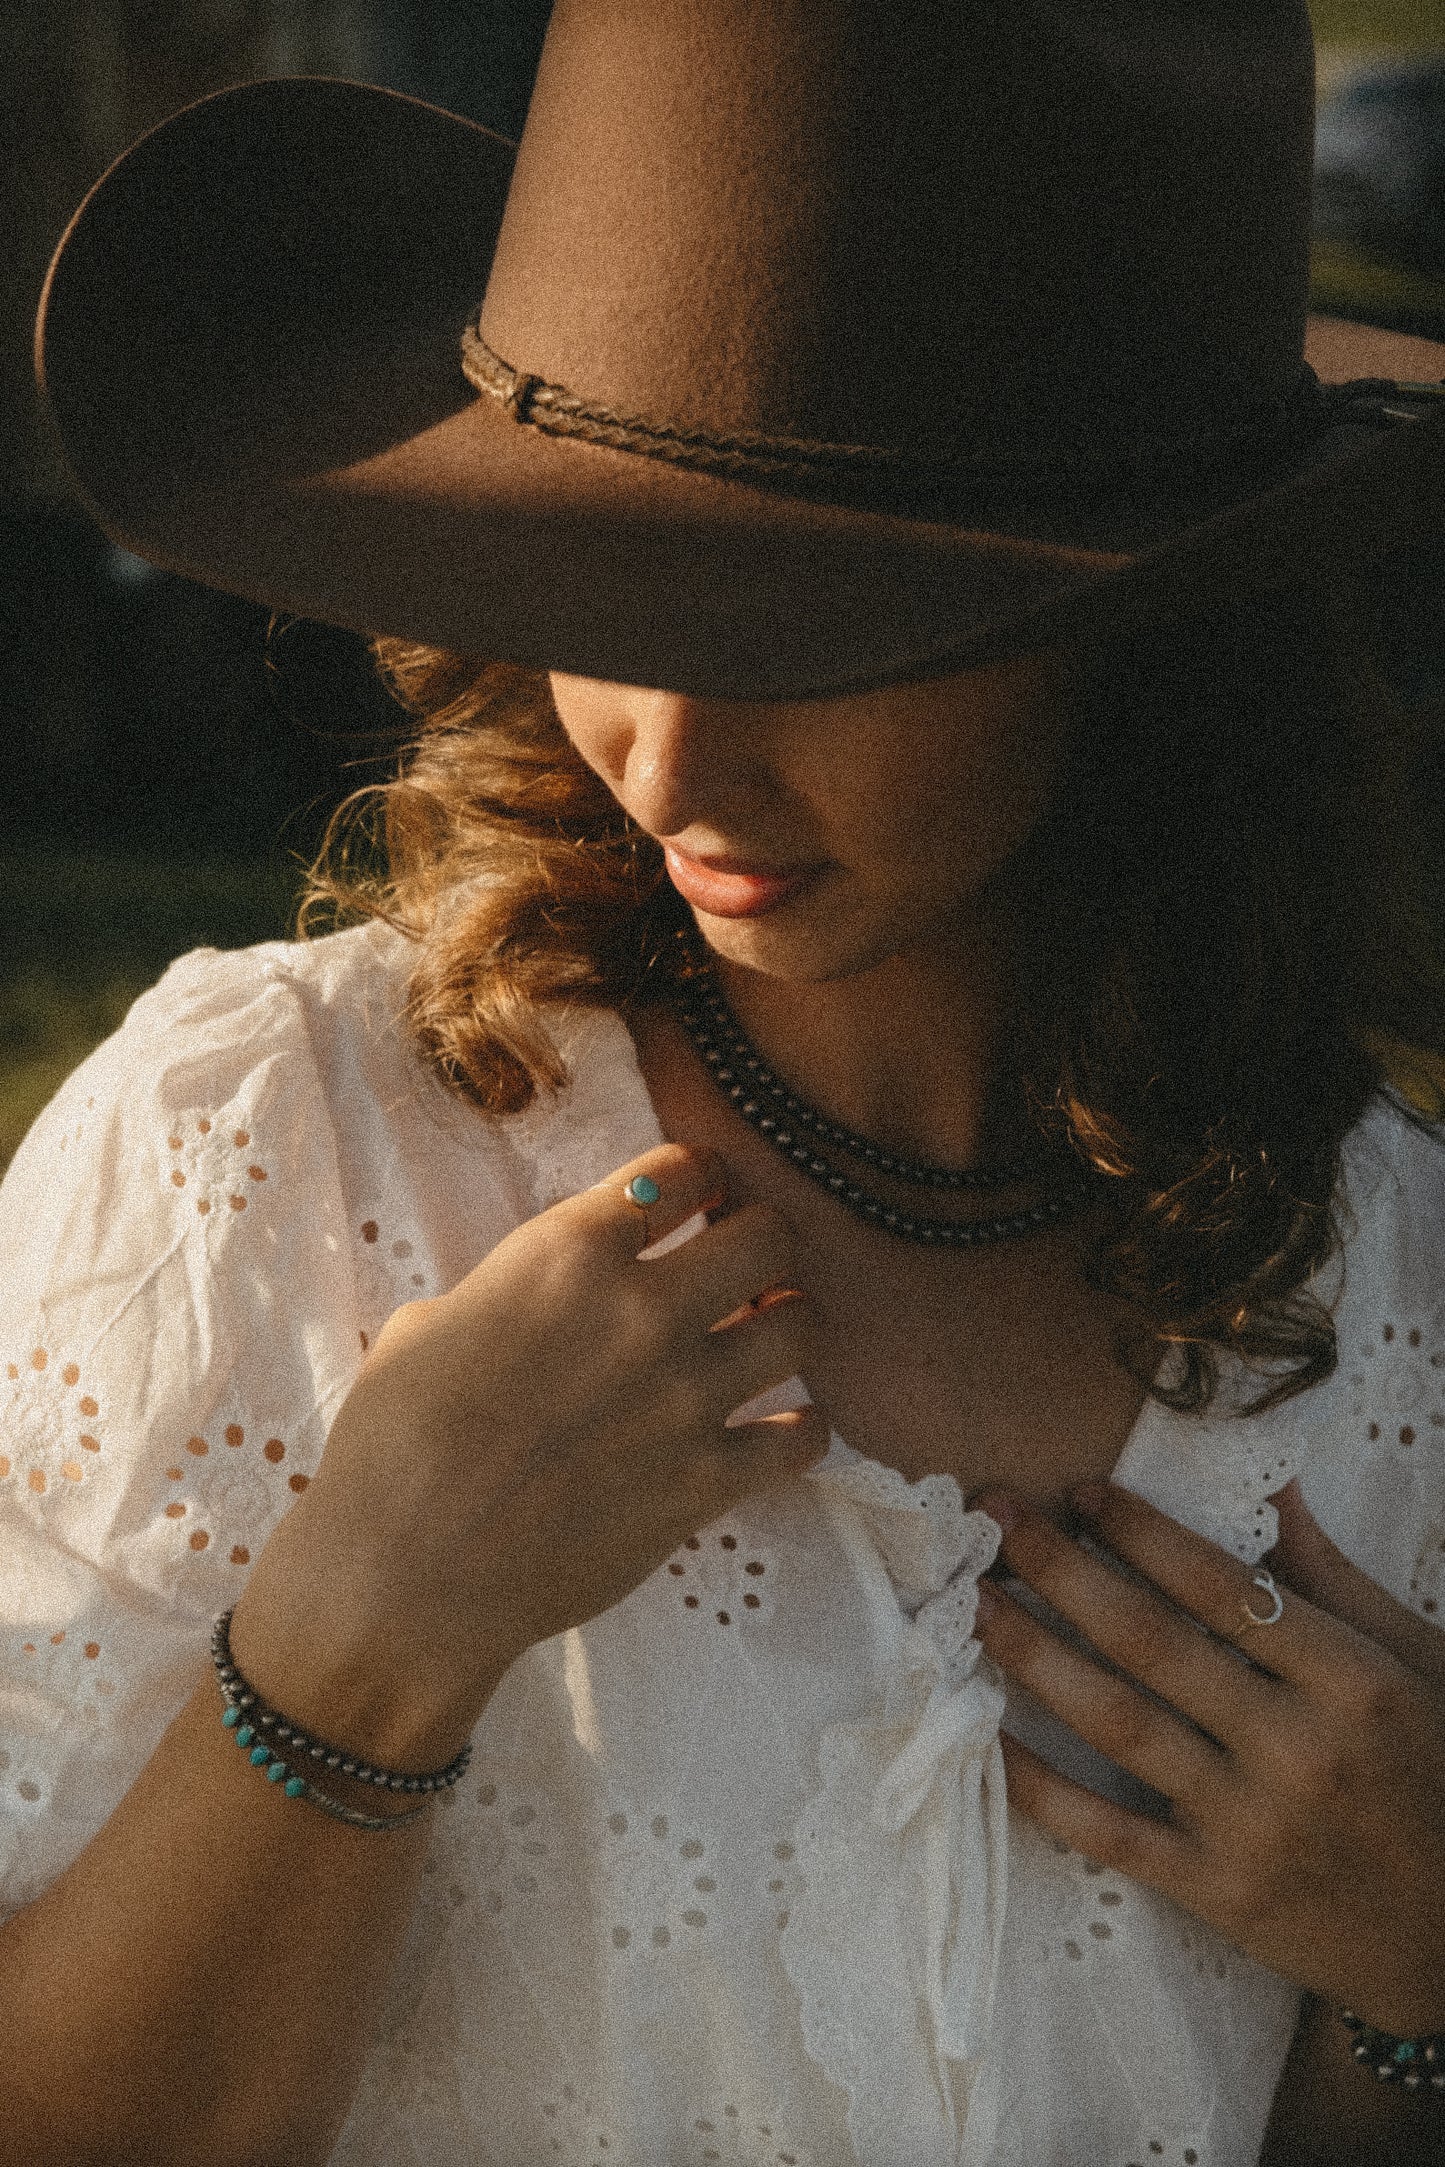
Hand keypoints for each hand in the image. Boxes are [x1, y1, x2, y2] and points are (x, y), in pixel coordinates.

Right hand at [233, 1143, 826, 1763]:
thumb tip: (541, 1295)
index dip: (699, 1180)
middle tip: (742, 1268)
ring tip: (760, 1340)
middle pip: (769, 1234)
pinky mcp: (708, 1481)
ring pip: (802, 1325)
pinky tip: (779, 1429)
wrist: (402, 1571)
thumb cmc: (391, 1442)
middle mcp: (644, 1310)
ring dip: (786, 1325)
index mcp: (568, 1252)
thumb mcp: (431, 1322)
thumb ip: (510, 1289)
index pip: (682, 1170)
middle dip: (762, 1242)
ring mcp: (686, 1397)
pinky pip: (804, 1436)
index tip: (701, 1199)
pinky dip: (801, 1429)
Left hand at [969, 1477, 1444, 2036]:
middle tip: (994, 1513)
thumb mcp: (1415, 1662)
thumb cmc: (1441, 1774)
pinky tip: (984, 1731)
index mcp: (1349, 1679)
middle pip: (1150, 1641)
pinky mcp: (1219, 1892)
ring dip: (1031, 1653)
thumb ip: (1332, 1577)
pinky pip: (1108, 1830)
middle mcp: (1296, 1747)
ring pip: (1117, 1722)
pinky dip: (1039, 1783)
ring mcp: (1252, 1825)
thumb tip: (1272, 1484)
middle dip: (1061, 1568)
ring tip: (972, 1599)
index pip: (1222, 1585)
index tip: (1082, 1491)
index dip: (1142, 1532)